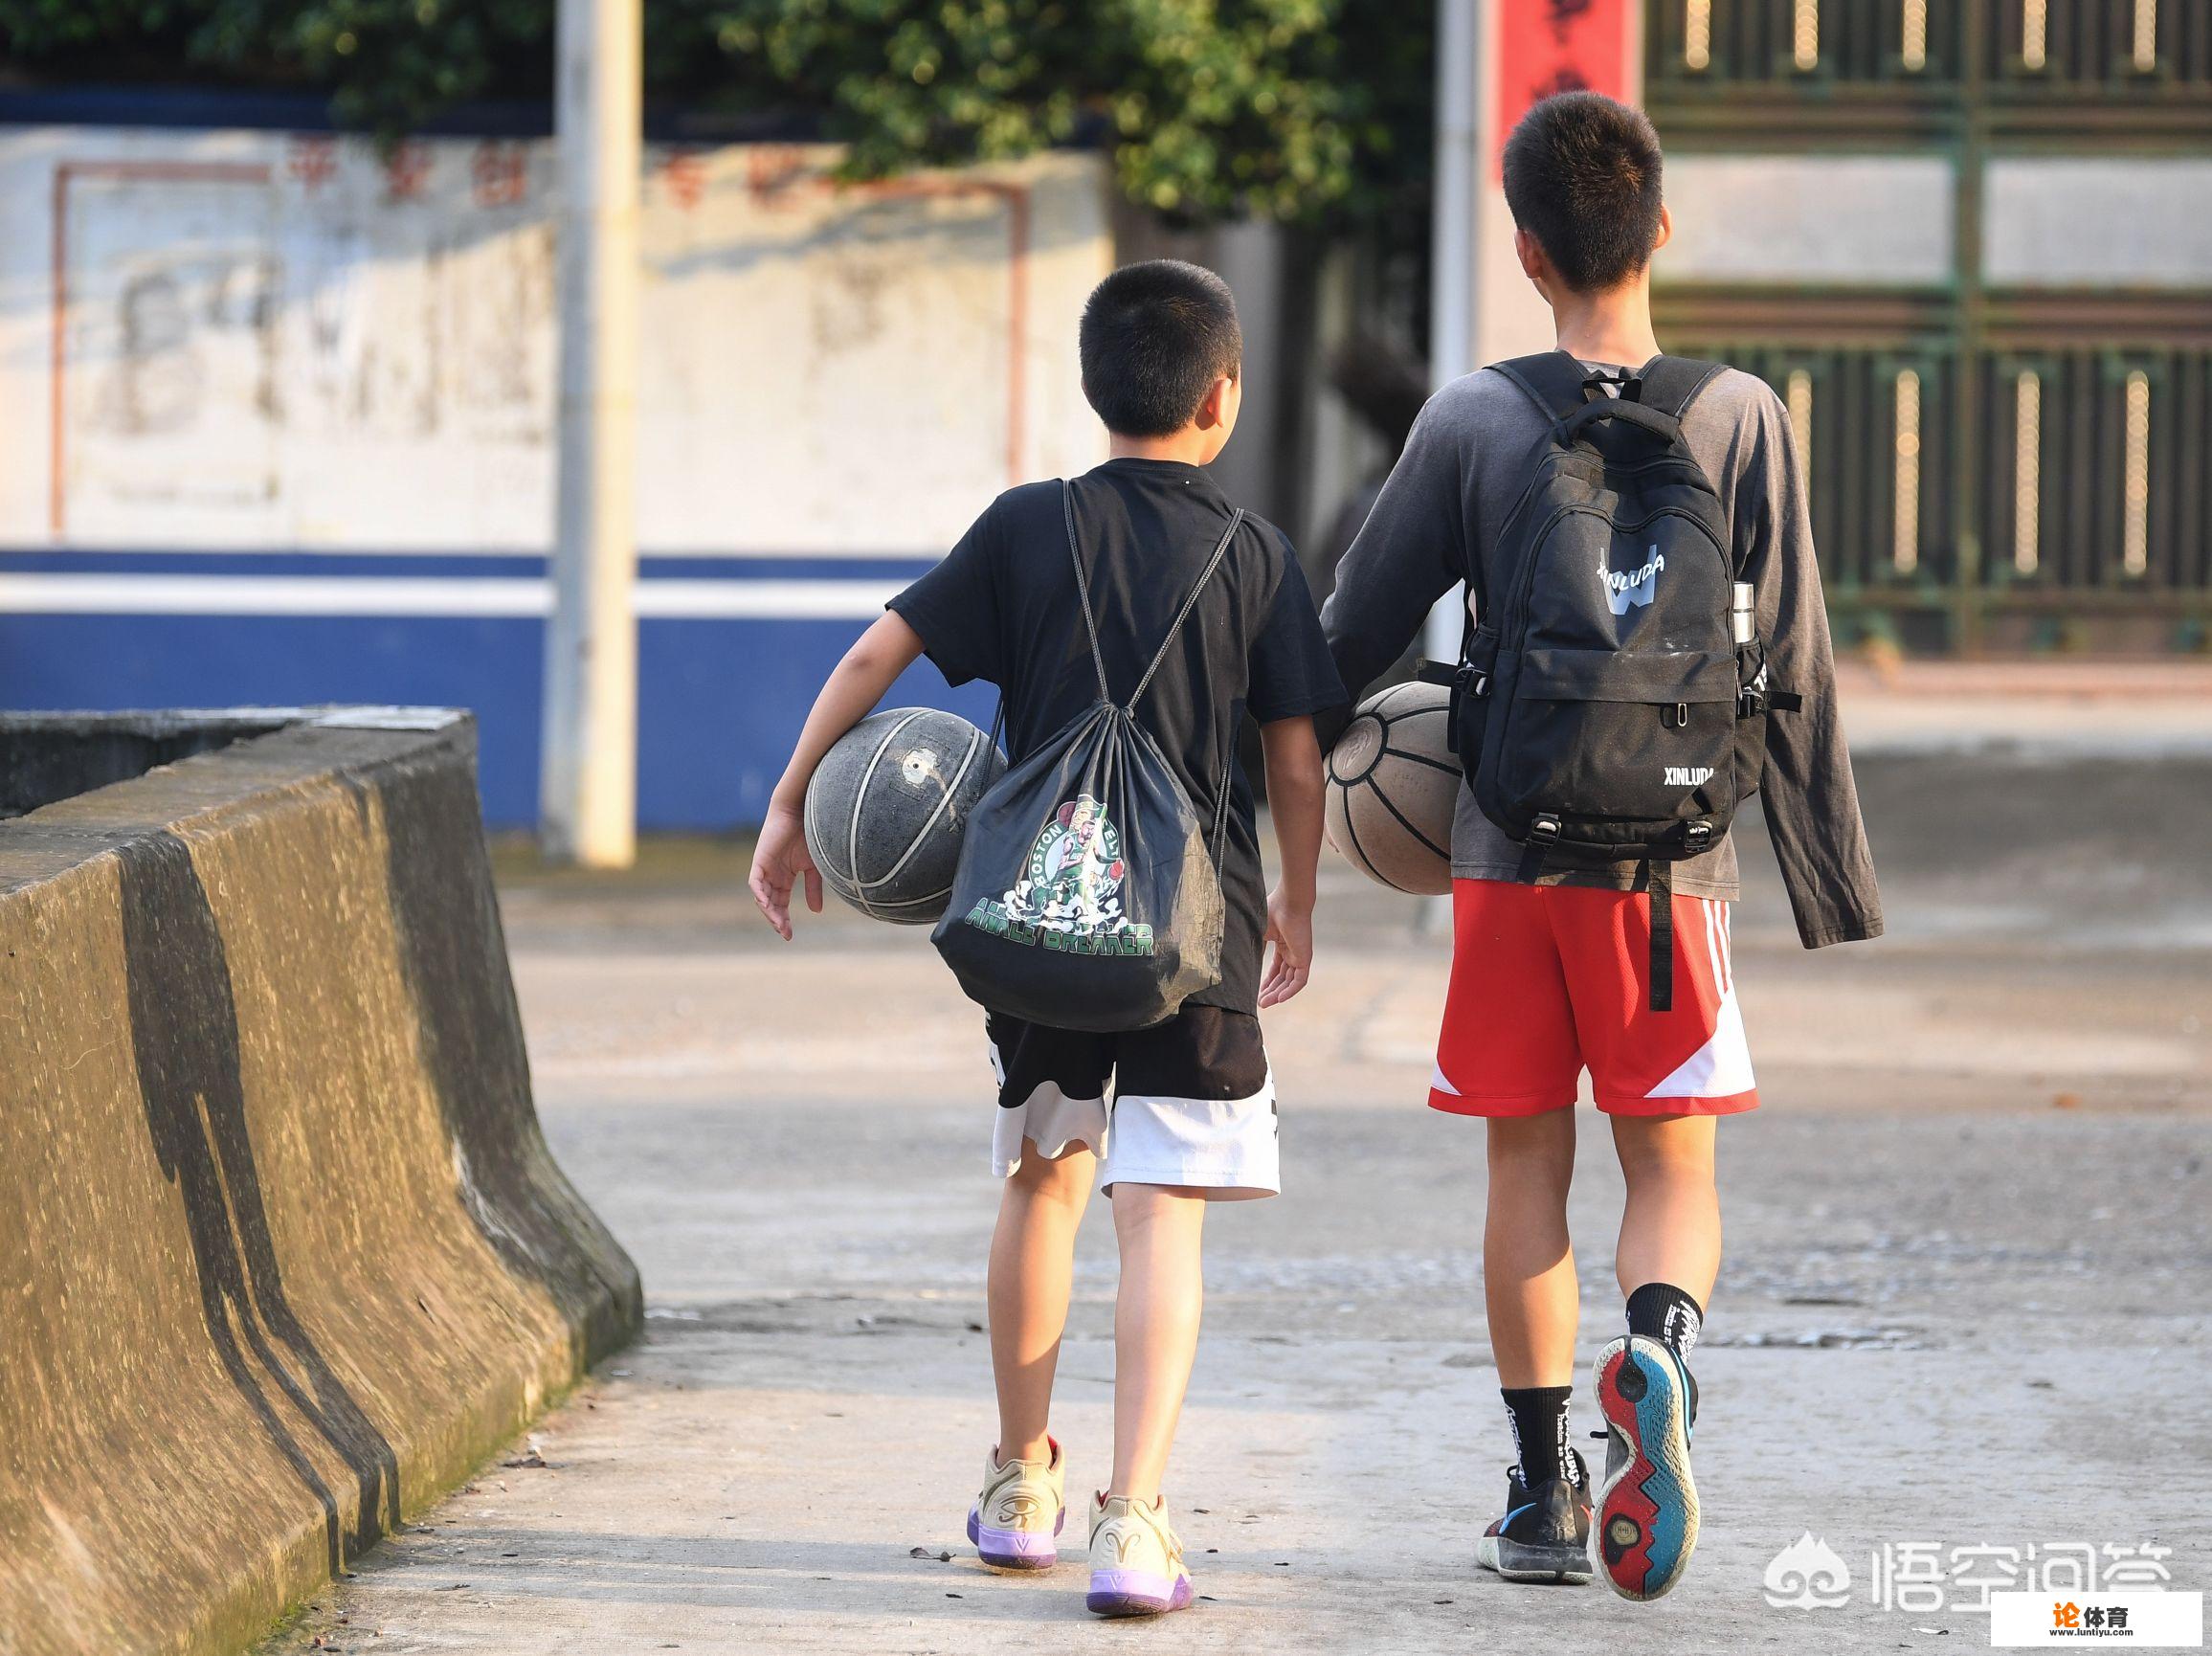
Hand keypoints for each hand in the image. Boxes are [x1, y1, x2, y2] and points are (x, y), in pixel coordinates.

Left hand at [748, 801, 821, 939]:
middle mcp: (772, 875)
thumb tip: (816, 912)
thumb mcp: (814, 867)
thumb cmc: (810, 835)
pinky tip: (767, 905)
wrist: (802, 811)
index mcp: (784, 877)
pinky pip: (755, 882)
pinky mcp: (759, 860)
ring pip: (762, 896)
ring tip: (779, 923)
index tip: (789, 935)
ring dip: (769, 911)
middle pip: (771, 903)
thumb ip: (813, 888)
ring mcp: (764, 868)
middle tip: (785, 933)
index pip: (781, 903)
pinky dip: (760, 894)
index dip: (784, 919)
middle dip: (777, 919)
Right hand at [1258, 884, 1312, 1007]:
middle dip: (1270, 991)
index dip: (1266, 981)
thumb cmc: (1272, 911)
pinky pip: (1299, 981)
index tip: (1256, 992)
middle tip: (1260, 1003)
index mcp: (1282, 944)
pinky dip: (1290, 991)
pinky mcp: (1305, 958)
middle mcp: (1292, 951)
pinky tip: (1278, 999)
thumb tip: (1241, 963)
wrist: (1288, 902)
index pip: (1275, 968)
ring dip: (1278, 994)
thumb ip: (1253, 948)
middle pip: (1282, 978)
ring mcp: (1299, 955)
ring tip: (1264, 1003)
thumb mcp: (1258, 933)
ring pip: (1289, 982)